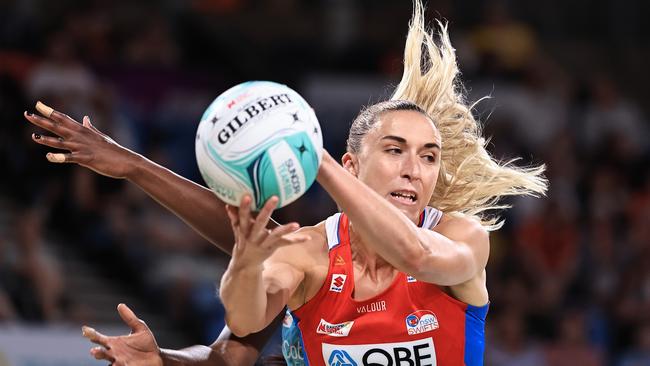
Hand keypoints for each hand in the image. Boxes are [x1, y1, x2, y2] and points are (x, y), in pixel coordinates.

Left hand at [24, 101, 139, 178]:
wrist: (126, 161)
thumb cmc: (113, 150)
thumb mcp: (100, 136)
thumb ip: (90, 127)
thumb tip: (85, 117)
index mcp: (82, 131)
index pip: (63, 118)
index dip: (50, 111)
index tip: (37, 104)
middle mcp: (80, 137)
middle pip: (57, 127)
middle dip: (42, 121)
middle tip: (27, 114)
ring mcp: (82, 147)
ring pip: (61, 142)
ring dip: (47, 140)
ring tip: (33, 137)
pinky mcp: (86, 159)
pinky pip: (70, 158)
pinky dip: (59, 157)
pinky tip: (49, 157)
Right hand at [82, 303, 162, 365]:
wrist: (157, 356)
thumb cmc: (146, 343)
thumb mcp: (140, 328)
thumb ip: (130, 318)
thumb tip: (120, 305)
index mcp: (114, 343)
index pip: (99, 339)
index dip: (91, 334)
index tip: (85, 329)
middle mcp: (114, 354)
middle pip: (101, 353)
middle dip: (97, 353)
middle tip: (94, 351)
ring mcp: (120, 363)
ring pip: (109, 364)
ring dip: (107, 362)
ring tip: (106, 359)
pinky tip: (117, 364)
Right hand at [226, 195, 309, 268]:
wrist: (245, 264)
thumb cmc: (242, 242)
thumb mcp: (237, 230)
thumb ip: (235, 217)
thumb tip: (229, 203)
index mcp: (244, 230)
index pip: (243, 216)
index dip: (245, 207)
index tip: (247, 195)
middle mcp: (254, 236)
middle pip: (260, 222)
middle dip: (266, 210)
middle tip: (274, 197)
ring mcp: (264, 243)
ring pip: (275, 235)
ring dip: (286, 229)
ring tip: (296, 224)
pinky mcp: (273, 248)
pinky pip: (285, 243)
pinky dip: (296, 240)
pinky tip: (308, 238)